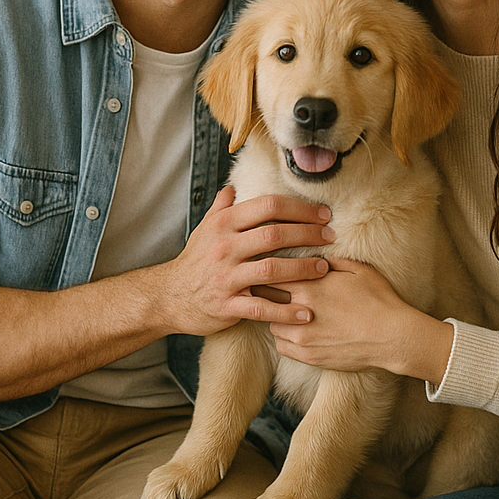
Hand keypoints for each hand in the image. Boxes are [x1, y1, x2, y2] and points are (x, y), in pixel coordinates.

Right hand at [155, 186, 332, 335]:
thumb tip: (235, 186)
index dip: (299, 208)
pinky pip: (262, 308)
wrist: (168, 296)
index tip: (322, 214)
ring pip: (272, 269)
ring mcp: (226, 277)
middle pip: (274, 235)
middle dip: (308, 234)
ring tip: (324, 269)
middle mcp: (226, 247)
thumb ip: (222, 207)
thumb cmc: (194, 260)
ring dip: (303, 269)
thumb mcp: (205, 228)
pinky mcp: (228, 305)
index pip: (267, 206)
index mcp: (224, 224)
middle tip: (330, 236)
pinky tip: (306, 312)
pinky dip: (286, 311)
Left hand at [268, 258, 454, 383]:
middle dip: (266, 292)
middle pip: (265, 298)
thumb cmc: (379, 300)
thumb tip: (319, 255)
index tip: (271, 269)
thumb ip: (334, 260)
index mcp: (310, 285)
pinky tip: (295, 331)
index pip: (272, 273)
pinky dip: (283, 338)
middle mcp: (300, 310)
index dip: (269, 270)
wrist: (393, 336)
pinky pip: (280, 346)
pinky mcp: (308, 356)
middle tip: (271, 290)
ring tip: (287, 312)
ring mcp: (303, 336)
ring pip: (271, 323)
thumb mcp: (359, 270)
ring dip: (275, 316)